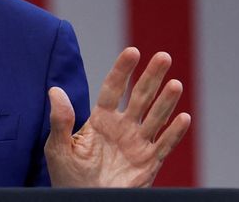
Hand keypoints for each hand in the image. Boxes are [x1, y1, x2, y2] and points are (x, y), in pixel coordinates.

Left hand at [45, 47, 190, 186]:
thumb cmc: (68, 175)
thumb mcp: (58, 147)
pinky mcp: (148, 163)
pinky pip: (164, 145)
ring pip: (155, 117)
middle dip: (151, 77)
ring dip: (166, 101)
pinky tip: (183, 117)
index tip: (132, 51)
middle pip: (140, 96)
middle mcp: (122, 127)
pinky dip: (174, 133)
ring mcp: (137, 143)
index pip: (114, 88)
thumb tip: (54, 90)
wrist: (84, 200)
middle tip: (163, 57)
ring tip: (175, 83)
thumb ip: (60, 119)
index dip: (123, 70)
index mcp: (101, 119)